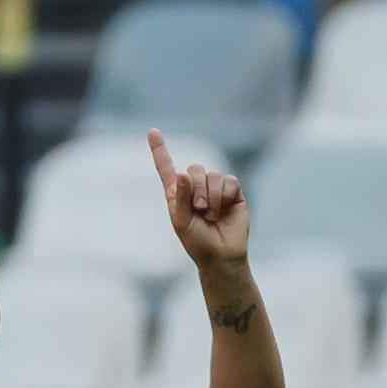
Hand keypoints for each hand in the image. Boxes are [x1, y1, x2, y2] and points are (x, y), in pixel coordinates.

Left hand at [148, 127, 248, 269]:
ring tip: (211, 216)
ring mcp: (215, 188)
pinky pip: (230, 181)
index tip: (152, 131)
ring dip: (212, 197)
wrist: (221, 255)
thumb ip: (181, 198)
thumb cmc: (197, 242)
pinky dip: (225, 196)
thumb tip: (183, 172)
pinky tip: (224, 210)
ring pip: (213, 175)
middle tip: (200, 210)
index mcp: (177, 194)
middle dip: (197, 190)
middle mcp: (195, 187)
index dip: (160, 150)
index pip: (167, 168)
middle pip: (195, 168)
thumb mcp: (182, 222)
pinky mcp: (233, 191)